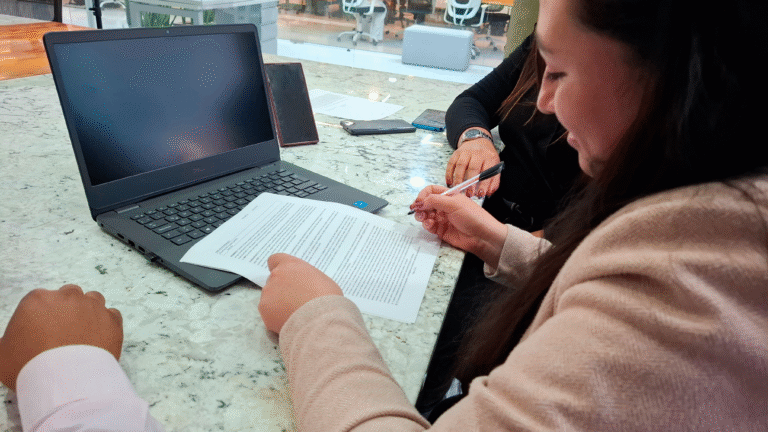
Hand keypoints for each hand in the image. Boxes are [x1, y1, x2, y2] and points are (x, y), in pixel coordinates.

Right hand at [0, 285, 122, 391]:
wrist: (65, 380)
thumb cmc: (28, 366)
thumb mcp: (3, 353)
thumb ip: (10, 341)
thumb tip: (15, 342)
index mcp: (37, 300)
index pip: (42, 300)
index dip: (43, 316)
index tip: (44, 332)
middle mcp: (67, 297)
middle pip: (69, 296)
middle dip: (68, 310)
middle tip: (65, 333)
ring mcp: (93, 306)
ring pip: (93, 301)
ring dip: (89, 313)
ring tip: (84, 335)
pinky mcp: (112, 319)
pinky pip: (111, 316)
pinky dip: (106, 325)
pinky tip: (99, 340)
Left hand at [259, 254, 342, 333]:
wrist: (320, 319)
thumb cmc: (326, 297)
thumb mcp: (320, 279)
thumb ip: (306, 279)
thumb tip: (304, 287)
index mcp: (290, 265)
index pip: (275, 259)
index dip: (280, 268)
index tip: (286, 277)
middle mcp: (276, 276)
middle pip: (273, 280)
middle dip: (281, 288)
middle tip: (294, 300)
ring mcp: (268, 293)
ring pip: (269, 297)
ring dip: (277, 303)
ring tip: (293, 314)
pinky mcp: (264, 310)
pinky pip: (268, 312)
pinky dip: (275, 317)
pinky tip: (289, 321)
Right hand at [410, 185, 506, 266]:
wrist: (482, 236)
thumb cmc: (473, 217)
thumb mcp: (454, 204)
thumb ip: (435, 200)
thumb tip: (420, 202)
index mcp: (449, 196)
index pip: (431, 191)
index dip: (423, 195)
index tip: (419, 202)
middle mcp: (444, 206)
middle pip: (426, 204)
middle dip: (420, 207)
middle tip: (418, 212)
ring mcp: (442, 218)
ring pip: (425, 215)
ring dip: (422, 216)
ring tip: (425, 219)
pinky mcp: (441, 230)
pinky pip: (429, 226)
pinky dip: (427, 225)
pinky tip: (430, 225)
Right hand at [446, 138, 500, 197]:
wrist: (478, 140)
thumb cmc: (486, 156)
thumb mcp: (495, 165)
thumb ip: (493, 180)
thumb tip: (488, 193)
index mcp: (489, 158)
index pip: (487, 172)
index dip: (484, 184)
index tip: (480, 194)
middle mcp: (478, 154)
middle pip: (473, 168)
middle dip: (470, 183)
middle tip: (469, 194)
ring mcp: (466, 152)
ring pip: (461, 165)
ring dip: (458, 179)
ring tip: (458, 190)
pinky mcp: (457, 153)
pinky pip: (451, 164)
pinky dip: (449, 174)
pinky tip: (449, 182)